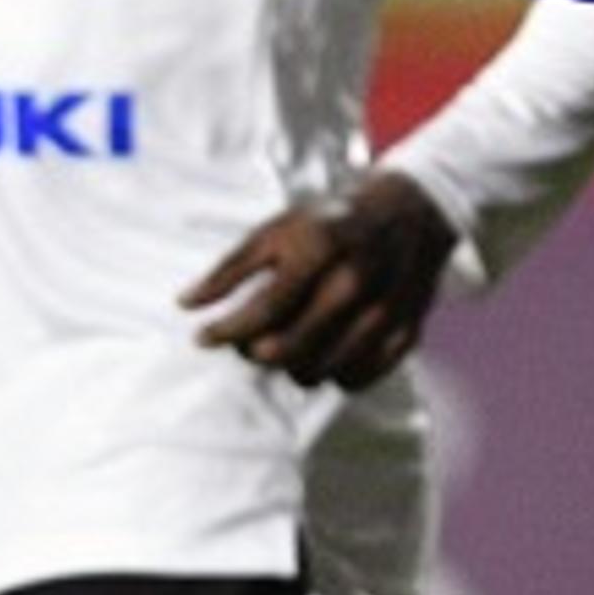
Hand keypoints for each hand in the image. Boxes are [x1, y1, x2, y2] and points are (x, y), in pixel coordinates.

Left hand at [182, 172, 459, 390]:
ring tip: (282, 344)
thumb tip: (185, 305)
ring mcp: (385, 311)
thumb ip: (230, 268)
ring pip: (319, 370)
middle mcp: (355, 282)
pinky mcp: (406, 335)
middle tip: (245, 343)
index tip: (201, 338)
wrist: (409, 215)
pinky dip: (330, 373)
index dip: (225, 331)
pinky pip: (355, 379)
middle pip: (289, 348)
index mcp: (320, 248)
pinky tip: (320, 351)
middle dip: (253, 352)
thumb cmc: (329, 224)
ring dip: (290, 366)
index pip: (263, 309)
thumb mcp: (276, 229)